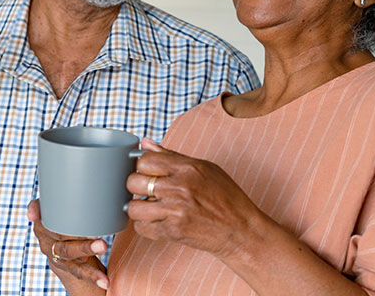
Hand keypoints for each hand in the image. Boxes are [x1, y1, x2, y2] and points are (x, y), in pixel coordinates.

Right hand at [27, 199, 109, 290]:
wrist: (68, 253)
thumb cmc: (71, 222)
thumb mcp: (69, 208)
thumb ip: (75, 193)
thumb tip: (97, 170)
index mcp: (44, 219)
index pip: (37, 210)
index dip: (35, 210)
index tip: (35, 213)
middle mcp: (46, 237)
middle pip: (59, 234)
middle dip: (78, 233)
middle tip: (98, 233)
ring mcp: (55, 254)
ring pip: (68, 253)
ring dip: (86, 250)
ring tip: (103, 247)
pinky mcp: (66, 267)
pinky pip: (78, 272)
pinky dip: (92, 276)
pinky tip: (105, 281)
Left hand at [125, 138, 264, 259]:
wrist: (240, 230)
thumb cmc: (226, 197)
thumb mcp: (205, 168)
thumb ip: (171, 155)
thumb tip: (145, 143)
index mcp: (188, 167)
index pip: (145, 160)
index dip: (142, 165)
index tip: (146, 171)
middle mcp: (179, 187)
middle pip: (134, 182)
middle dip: (136, 186)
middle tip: (146, 190)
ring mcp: (175, 211)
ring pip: (133, 207)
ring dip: (138, 208)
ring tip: (150, 207)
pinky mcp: (173, 232)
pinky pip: (142, 228)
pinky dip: (146, 225)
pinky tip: (157, 220)